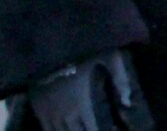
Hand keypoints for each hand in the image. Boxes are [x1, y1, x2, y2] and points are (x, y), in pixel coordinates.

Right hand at [14, 49, 152, 130]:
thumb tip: (129, 103)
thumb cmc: (82, 50)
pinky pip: (47, 130)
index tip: (113, 130)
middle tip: (103, 128)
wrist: (47, 44)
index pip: (93, 130)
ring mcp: (49, 114)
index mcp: (82, 105)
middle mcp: (65, 115)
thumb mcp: (110, 58)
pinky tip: (67, 129)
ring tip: (85, 128)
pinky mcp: (38, 110)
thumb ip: (121, 80)